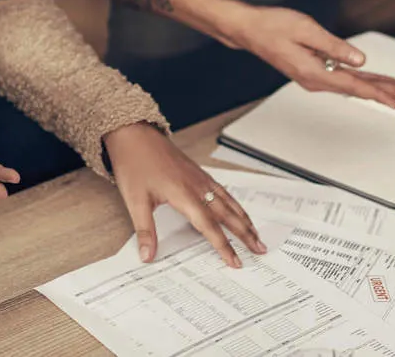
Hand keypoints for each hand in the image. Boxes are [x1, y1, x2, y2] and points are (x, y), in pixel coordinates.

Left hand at [104, 122, 264, 267]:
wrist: (135, 134)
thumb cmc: (134, 164)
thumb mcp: (135, 200)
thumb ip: (145, 230)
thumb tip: (147, 256)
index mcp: (184, 194)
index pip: (209, 226)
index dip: (223, 246)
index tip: (235, 261)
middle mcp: (197, 186)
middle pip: (227, 214)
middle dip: (245, 233)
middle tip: (260, 248)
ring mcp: (200, 178)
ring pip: (229, 201)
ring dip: (244, 219)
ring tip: (256, 233)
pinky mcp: (198, 172)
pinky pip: (222, 190)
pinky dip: (234, 203)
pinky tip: (237, 209)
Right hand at [224, 5, 394, 107]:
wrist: (250, 30)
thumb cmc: (273, 27)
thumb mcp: (306, 30)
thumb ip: (334, 47)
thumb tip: (360, 59)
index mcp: (314, 73)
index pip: (354, 86)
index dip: (379, 93)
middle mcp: (316, 79)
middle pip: (358, 89)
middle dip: (388, 91)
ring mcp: (315, 76)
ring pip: (353, 84)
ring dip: (378, 86)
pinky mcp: (314, 69)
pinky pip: (344, 77)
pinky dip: (362, 78)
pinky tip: (373, 78)